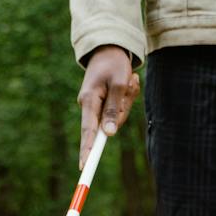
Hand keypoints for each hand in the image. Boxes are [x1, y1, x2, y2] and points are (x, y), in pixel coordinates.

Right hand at [77, 45, 139, 168]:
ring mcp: (96, 106)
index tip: (85, 166)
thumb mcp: (119, 84)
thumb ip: (113, 109)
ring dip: (127, 100)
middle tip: (129, 83)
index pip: (88, 131)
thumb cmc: (114, 64)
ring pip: (118, 116)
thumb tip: (109, 134)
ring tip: (128, 79)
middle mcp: (89, 106)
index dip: (87, 150)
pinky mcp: (103, 104)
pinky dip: (127, 98)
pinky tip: (128, 82)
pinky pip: (120, 109)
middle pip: (110, 124)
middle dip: (124, 109)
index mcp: (88, 101)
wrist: (109, 49)